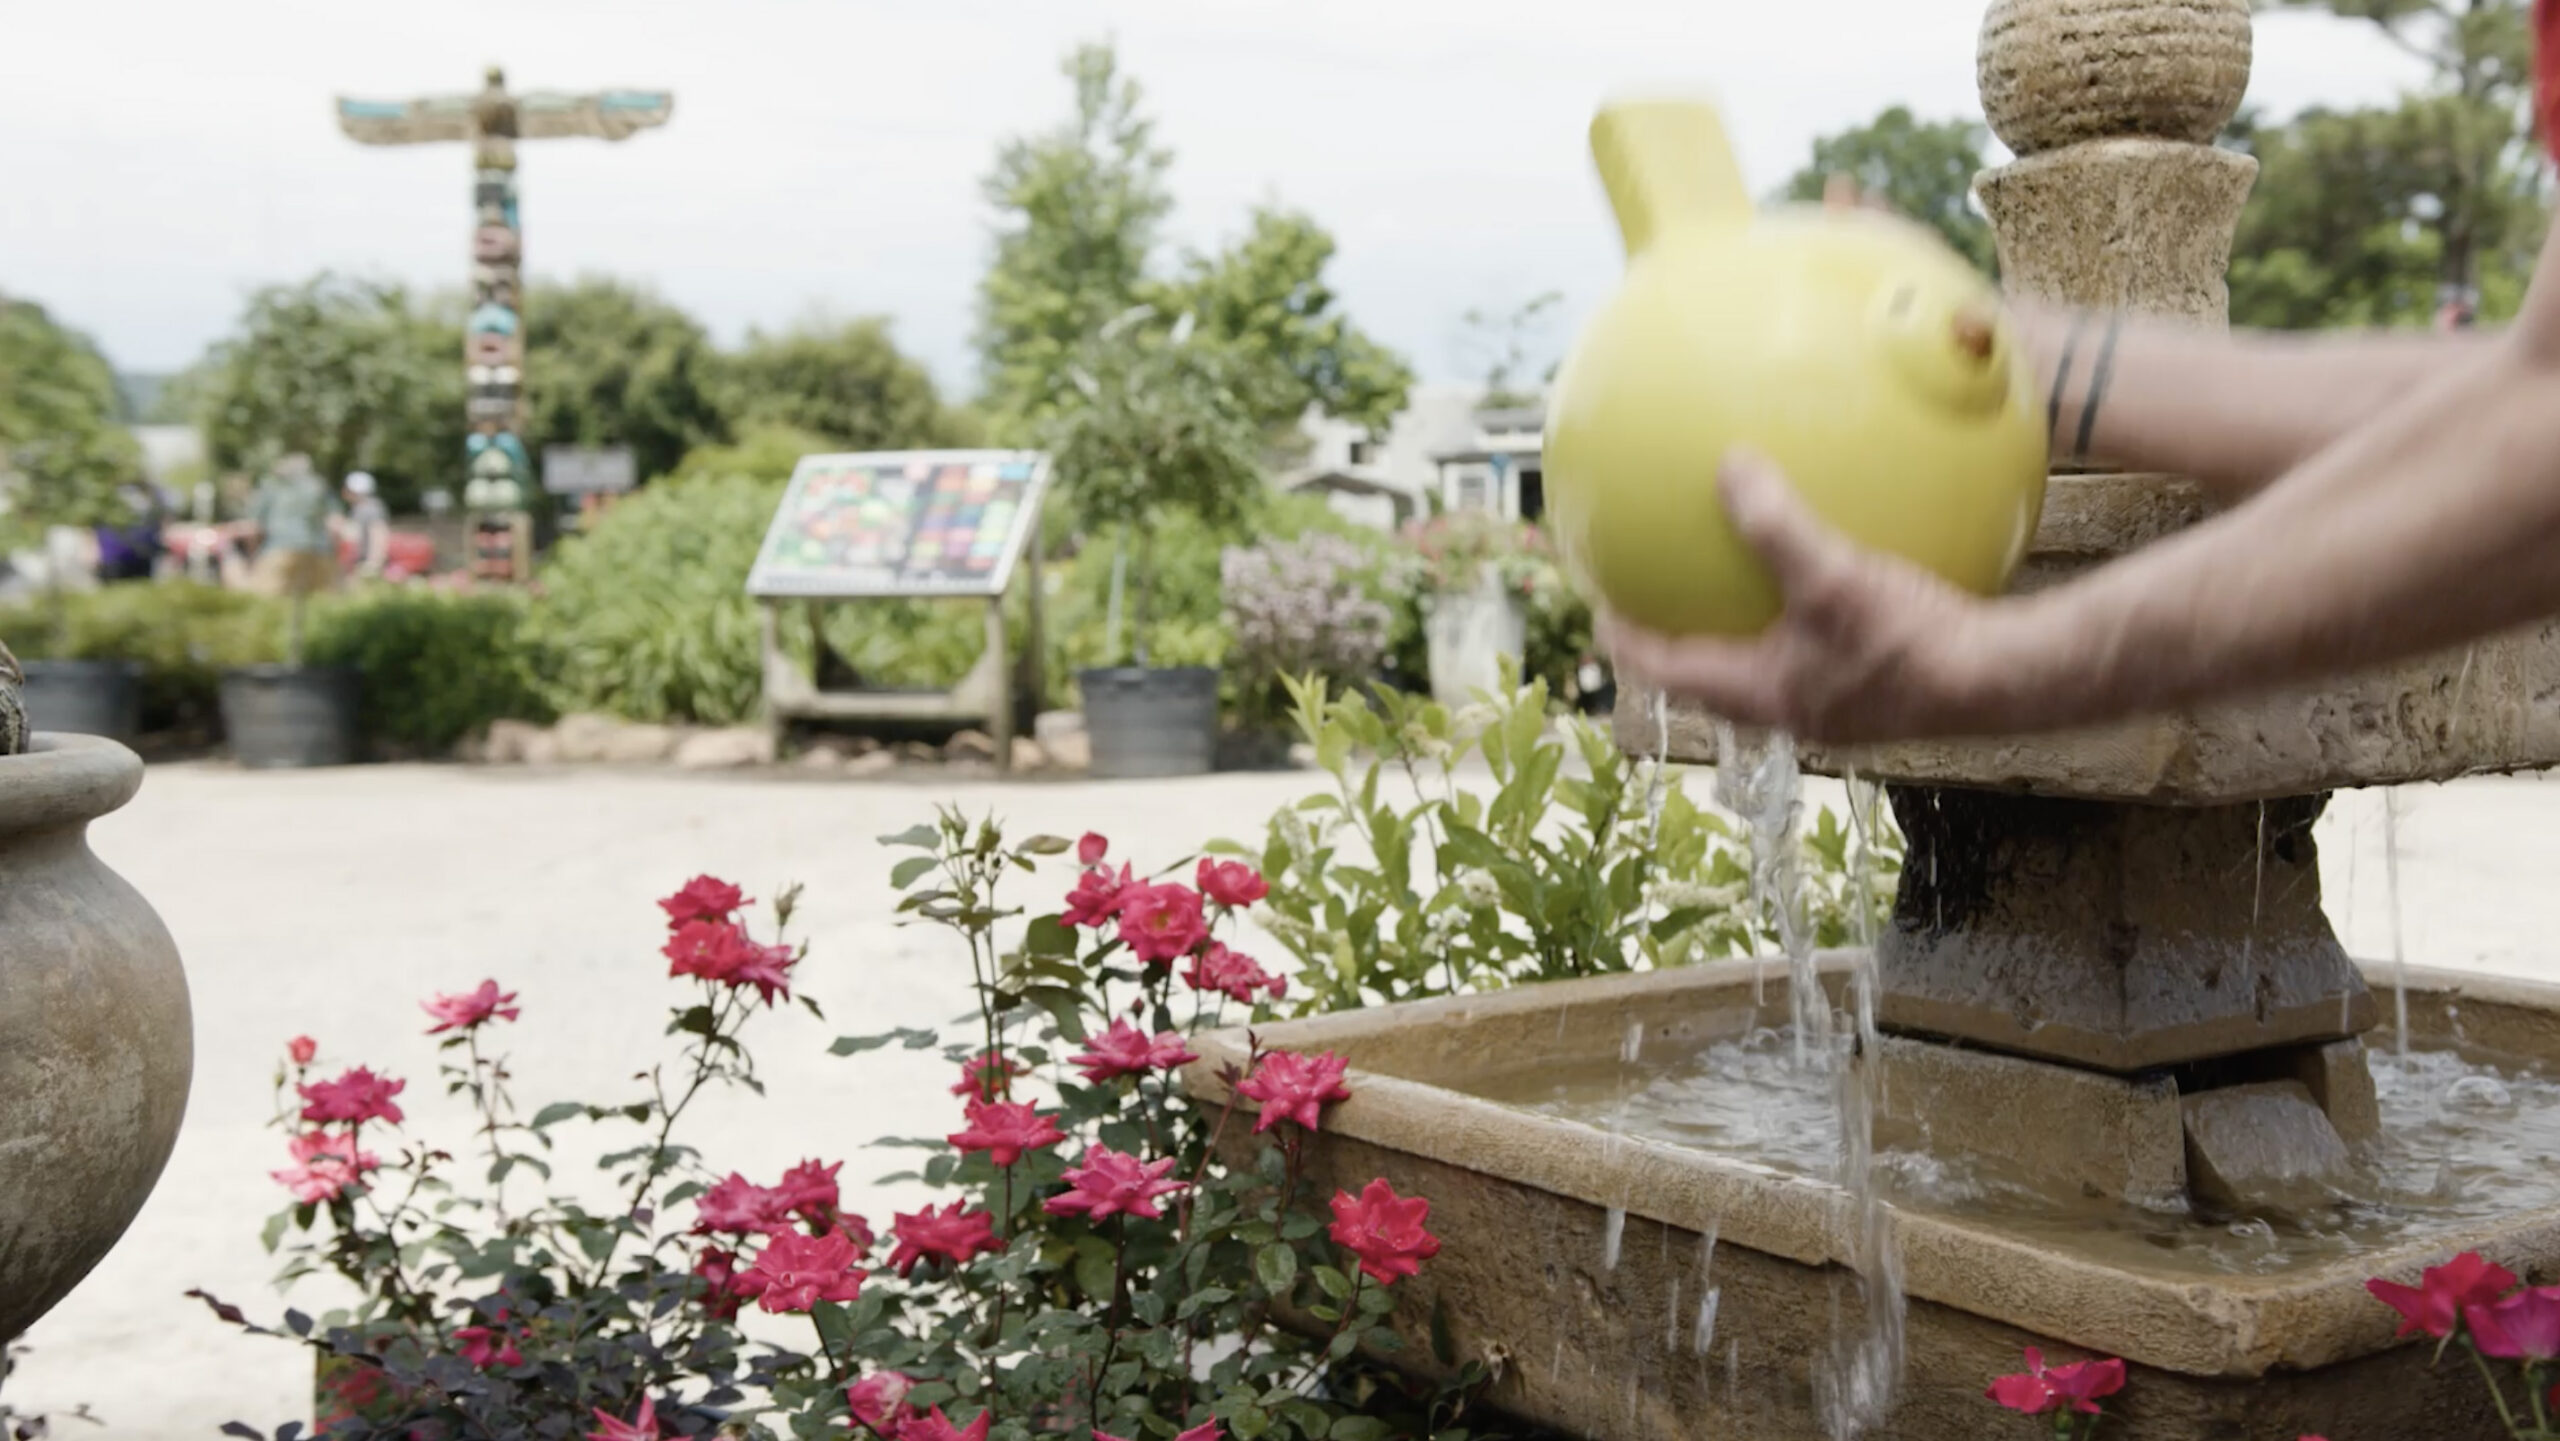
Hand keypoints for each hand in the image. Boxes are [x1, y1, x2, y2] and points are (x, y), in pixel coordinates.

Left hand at [1597, 451, 2033, 743]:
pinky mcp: (1877, 684)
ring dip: (1741, 624)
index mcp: (1758, 693)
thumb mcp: (1833, 576)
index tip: (1599, 606)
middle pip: (1708, 673)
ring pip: (1764, 662)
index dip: (1626, 639)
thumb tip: (1729, 467)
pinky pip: (1820, 640)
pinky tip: (1833, 560)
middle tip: (1657, 590)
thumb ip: (1775, 524)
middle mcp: (1788, 707)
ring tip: (1732, 578)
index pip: (1666, 671)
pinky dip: (1804, 608)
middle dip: (1678, 634)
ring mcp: (1834, 701)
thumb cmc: (1912, 642)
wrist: (2004, 681)